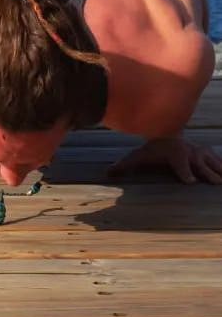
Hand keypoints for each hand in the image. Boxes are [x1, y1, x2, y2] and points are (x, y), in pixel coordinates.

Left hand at [107, 137, 221, 184]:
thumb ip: (124, 164)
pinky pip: (219, 159)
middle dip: (207, 173)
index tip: (190, 182)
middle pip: (199, 164)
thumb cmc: (151, 149)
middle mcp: (188, 152)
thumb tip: (107, 173)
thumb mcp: (137, 155)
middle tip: (214, 182)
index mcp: (173, 154)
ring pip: (212, 161)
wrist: (165, 133)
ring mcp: (200, 152)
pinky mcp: (208, 153)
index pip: (179, 164)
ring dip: (219, 170)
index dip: (184, 172)